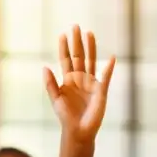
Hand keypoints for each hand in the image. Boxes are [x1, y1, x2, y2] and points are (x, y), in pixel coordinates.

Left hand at [43, 25, 115, 143]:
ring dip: (91, 48)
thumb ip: (50, 83)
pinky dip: (109, 68)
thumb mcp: (55, 99)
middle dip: (77, 42)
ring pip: (91, 61)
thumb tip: (44, 67)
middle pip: (79, 56)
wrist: (78, 130)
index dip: (64, 47)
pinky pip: (106, 77)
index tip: (62, 34)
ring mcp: (91, 83)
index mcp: (69, 79)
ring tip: (90, 34)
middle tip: (75, 26)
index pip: (66, 59)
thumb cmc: (66, 116)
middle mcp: (80, 78)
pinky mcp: (101, 91)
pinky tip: (112, 58)